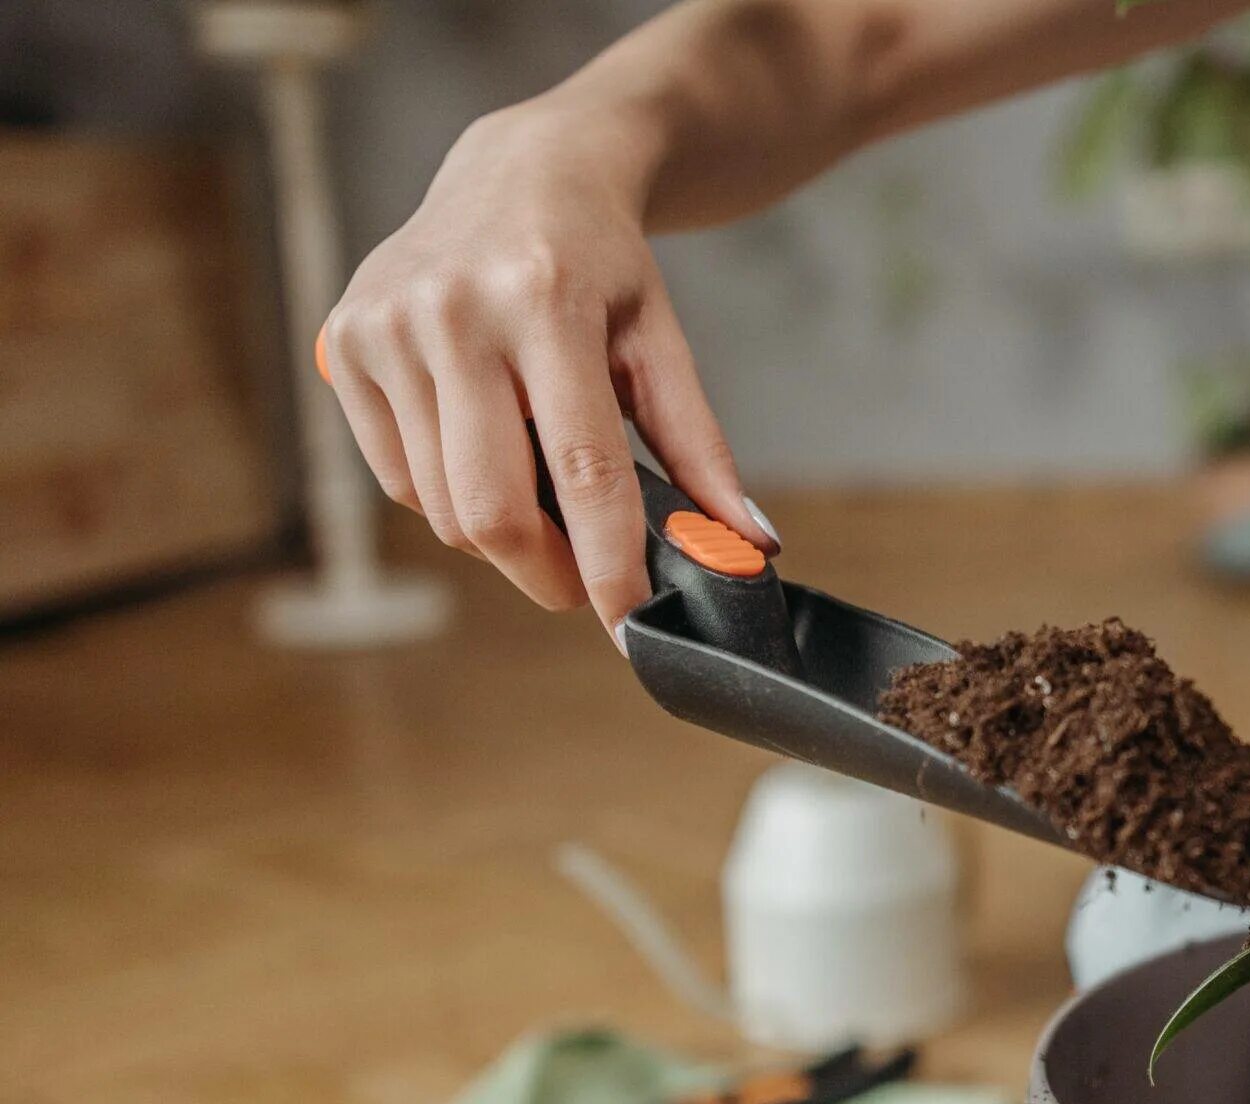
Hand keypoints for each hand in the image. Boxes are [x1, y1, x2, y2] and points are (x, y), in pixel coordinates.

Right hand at [319, 104, 774, 640]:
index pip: (580, 470)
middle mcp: (454, 310)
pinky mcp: (343, 344)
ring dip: (499, 534)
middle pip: (490, 508)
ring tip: (541, 496)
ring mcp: (386, 326)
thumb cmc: (600, 262)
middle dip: (544, 572)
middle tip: (583, 583)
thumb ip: (699, 448)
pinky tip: (483, 447)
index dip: (606, 564)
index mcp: (546, 301)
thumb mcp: (660, 339)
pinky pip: (398, 478)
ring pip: (441, 507)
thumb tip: (743, 547)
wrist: (519, 170)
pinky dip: (448, 493)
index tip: (627, 623)